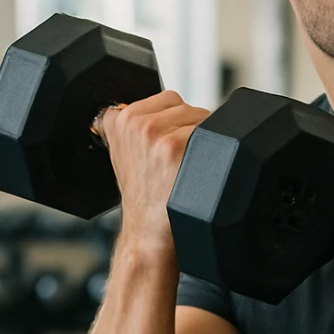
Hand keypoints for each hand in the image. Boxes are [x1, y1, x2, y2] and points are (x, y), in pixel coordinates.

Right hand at [97, 91, 208, 251]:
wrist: (149, 233)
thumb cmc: (144, 198)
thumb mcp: (125, 155)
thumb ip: (137, 127)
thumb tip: (167, 108)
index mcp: (120, 119)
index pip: (167, 100)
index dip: (176, 123)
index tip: (170, 148)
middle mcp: (135, 122)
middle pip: (187, 107)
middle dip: (191, 130)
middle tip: (180, 163)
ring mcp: (155, 133)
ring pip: (202, 118)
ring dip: (204, 141)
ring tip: (188, 168)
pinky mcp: (174, 146)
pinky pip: (212, 134)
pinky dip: (214, 153)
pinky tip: (199, 172)